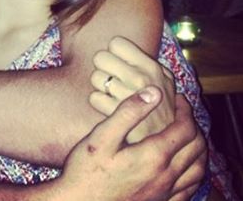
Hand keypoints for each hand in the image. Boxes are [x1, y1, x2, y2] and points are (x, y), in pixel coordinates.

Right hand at [56, 88, 205, 200]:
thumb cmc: (86, 170)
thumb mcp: (102, 136)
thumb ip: (128, 112)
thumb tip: (154, 92)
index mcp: (154, 156)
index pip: (185, 129)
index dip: (184, 110)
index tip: (176, 98)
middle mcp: (166, 177)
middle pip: (196, 148)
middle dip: (193, 125)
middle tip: (181, 112)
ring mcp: (165, 194)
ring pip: (197, 169)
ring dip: (197, 148)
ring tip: (186, 134)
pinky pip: (190, 188)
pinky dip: (193, 171)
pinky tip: (182, 165)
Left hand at [90, 36, 174, 142]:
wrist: (167, 143)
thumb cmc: (162, 106)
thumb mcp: (163, 80)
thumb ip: (144, 61)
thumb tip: (117, 44)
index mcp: (151, 66)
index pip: (116, 42)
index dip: (114, 52)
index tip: (120, 63)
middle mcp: (139, 78)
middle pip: (100, 57)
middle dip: (103, 67)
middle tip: (113, 78)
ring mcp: (127, 96)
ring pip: (95, 77)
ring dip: (101, 86)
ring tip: (114, 94)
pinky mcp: (116, 114)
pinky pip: (94, 97)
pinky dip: (99, 102)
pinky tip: (110, 106)